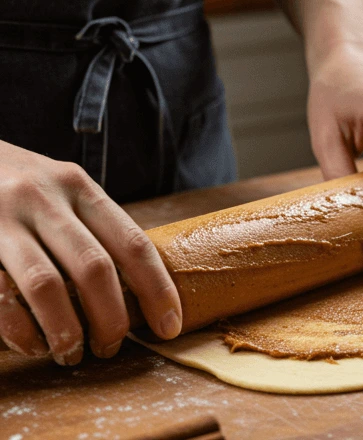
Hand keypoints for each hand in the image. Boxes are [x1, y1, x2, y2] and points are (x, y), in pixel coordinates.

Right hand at [0, 142, 181, 364]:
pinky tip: (32, 345)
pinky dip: (20, 329)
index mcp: (79, 187)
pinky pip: (0, 295)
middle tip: (113, 347)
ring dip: (66, 329)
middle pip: (94, 267)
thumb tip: (138, 284)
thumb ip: (92, 224)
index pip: (132, 242)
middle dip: (111, 317)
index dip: (156, 288)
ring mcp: (6, 219)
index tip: (170, 326)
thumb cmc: (19, 184)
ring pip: (46, 284)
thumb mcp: (61, 188)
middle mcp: (46, 199)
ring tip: (73, 353)